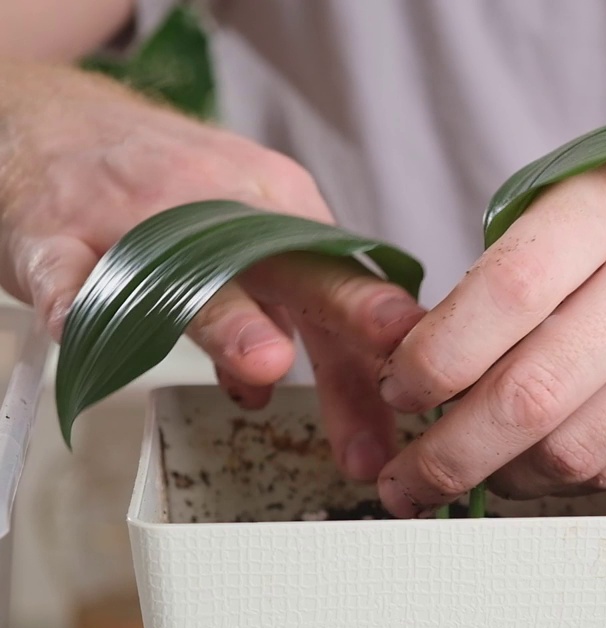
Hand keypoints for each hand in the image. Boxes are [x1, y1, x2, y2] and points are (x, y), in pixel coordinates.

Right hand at [0, 61, 423, 478]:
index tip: (422, 394)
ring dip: (229, 319)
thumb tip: (309, 389)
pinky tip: (84, 325)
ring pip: (185, 269)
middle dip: (344, 306)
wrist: (58, 126)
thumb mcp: (243, 239)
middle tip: (391, 345)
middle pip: (290, 266)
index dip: (377, 350)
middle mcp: (220, 209)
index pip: (339, 287)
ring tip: (264, 368)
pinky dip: (74, 296)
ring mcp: (137, 218)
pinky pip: (65, 267)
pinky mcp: (56, 230)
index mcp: (278, 212)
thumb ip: (281, 315)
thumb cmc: (169, 198)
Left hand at [375, 153, 605, 515]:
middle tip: (408, 480)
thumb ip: (530, 259)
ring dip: (509, 474)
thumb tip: (440, 353)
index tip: (400, 390)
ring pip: (579, 447)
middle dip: (450, 454)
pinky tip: (550, 463)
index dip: (437, 359)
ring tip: (478, 472)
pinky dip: (576, 474)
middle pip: (533, 393)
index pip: (505, 295)